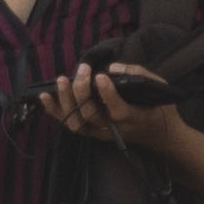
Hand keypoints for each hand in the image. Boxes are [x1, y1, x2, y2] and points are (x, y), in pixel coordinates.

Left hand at [38, 60, 186, 152]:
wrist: (158, 136)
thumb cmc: (159, 108)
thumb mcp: (158, 87)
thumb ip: (138, 75)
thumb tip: (113, 67)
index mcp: (133, 117)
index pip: (117, 109)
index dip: (107, 94)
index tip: (100, 76)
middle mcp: (114, 129)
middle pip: (91, 114)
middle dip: (83, 91)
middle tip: (83, 69)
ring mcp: (100, 133)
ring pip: (77, 122)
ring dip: (66, 101)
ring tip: (62, 80)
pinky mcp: (91, 132)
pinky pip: (70, 124)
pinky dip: (55, 111)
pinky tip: (45, 96)